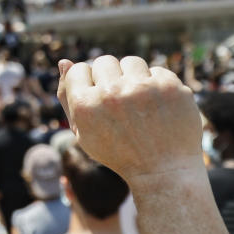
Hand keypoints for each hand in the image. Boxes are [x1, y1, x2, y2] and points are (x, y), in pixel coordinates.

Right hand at [56, 55, 202, 185]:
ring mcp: (142, 88)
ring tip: (139, 102)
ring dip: (133, 78)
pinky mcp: (169, 87)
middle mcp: (111, 93)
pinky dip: (157, 86)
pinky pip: (156, 71)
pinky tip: (158, 107)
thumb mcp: (83, 131)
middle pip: (104, 61)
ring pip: (130, 62)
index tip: (98, 100)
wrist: (164, 171)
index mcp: (85, 104)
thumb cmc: (118, 152)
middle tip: (120, 103)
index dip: (87, 84)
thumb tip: (64, 62)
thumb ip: (67, 96)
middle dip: (110, 78)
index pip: (78, 69)